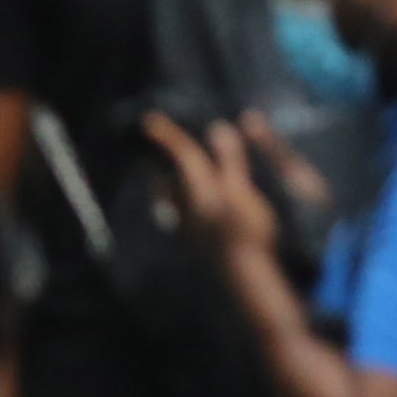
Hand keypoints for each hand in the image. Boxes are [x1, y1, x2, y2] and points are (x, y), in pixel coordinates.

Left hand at [140, 109, 283, 269]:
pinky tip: (186, 211)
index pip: (180, 155)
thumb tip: (218, 129)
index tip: (149, 120)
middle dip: (158, 165)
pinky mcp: (196, 245)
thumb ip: (230, 161)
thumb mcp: (242, 190)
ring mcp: (189, 228)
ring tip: (164, 179)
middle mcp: (187, 205)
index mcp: (198, 187)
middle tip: (152, 154)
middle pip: (166, 180)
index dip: (166, 135)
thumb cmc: (247, 228)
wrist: (244, 276)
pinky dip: (178, 206)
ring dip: (166, 186)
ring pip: (170, 200)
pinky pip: (179, 218)